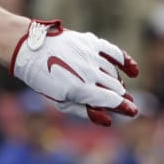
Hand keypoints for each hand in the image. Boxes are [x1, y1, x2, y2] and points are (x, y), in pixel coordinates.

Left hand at [10, 20, 139, 126]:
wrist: (30, 49)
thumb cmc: (43, 78)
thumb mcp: (60, 100)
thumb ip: (84, 111)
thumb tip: (108, 120)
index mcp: (80, 89)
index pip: (112, 100)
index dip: (124, 108)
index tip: (132, 112)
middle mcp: (88, 73)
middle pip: (116, 88)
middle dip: (120, 97)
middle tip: (119, 101)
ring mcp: (91, 57)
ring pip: (114, 74)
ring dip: (116, 83)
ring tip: (111, 88)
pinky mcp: (91, 43)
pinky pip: (115, 53)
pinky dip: (126, 62)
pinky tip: (133, 71)